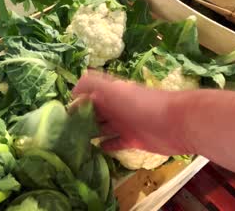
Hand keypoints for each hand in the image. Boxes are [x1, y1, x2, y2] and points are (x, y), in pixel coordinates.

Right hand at [73, 71, 190, 155]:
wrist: (176, 122)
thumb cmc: (141, 104)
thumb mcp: (113, 89)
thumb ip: (91, 84)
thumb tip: (71, 92)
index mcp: (109, 94)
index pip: (86, 97)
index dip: (73, 105)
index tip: (59, 118)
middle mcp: (114, 107)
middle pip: (93, 113)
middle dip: (79, 121)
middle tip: (62, 134)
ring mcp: (124, 124)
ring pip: (101, 128)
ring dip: (89, 134)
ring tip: (73, 143)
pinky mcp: (133, 140)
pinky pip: (114, 143)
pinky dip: (105, 146)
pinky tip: (94, 150)